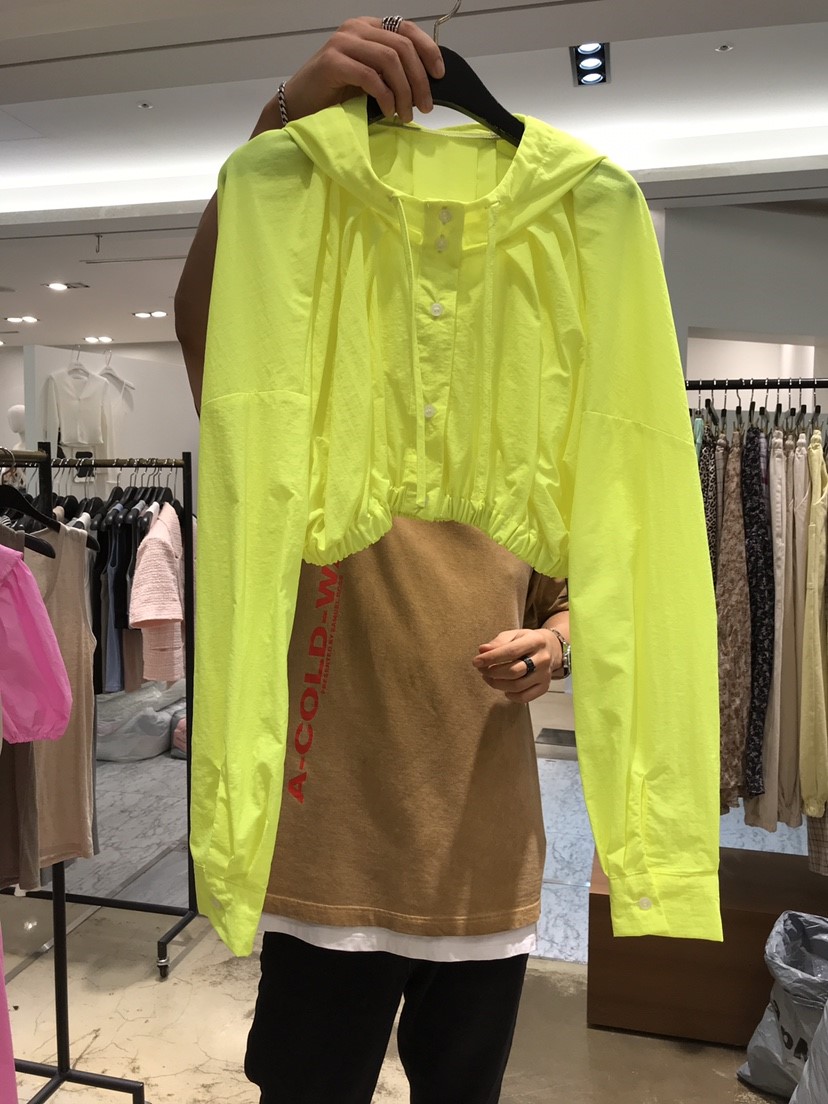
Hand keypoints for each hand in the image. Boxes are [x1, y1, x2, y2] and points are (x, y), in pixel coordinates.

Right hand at [281, 17, 444, 125]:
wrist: (299, 107)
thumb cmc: (335, 96)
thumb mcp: (370, 78)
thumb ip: (391, 71)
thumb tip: (425, 83)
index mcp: (367, 28)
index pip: (406, 30)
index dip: (428, 50)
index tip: (440, 75)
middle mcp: (356, 29)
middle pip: (402, 47)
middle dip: (419, 80)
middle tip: (425, 107)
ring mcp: (342, 43)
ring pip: (389, 60)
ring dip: (404, 91)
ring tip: (405, 114)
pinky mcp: (332, 63)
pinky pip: (370, 77)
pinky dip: (385, 96)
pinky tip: (388, 111)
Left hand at [472, 628, 562, 703]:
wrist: (551, 648)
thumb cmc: (527, 641)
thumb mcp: (513, 635)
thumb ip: (498, 642)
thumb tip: (482, 650)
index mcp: (535, 641)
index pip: (511, 652)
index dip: (491, 658)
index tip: (476, 662)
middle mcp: (543, 659)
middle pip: (514, 671)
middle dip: (493, 672)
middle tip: (482, 670)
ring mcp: (545, 675)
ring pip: (518, 686)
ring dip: (498, 684)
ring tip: (489, 677)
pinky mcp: (544, 686)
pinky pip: (525, 697)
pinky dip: (511, 695)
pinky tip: (504, 688)